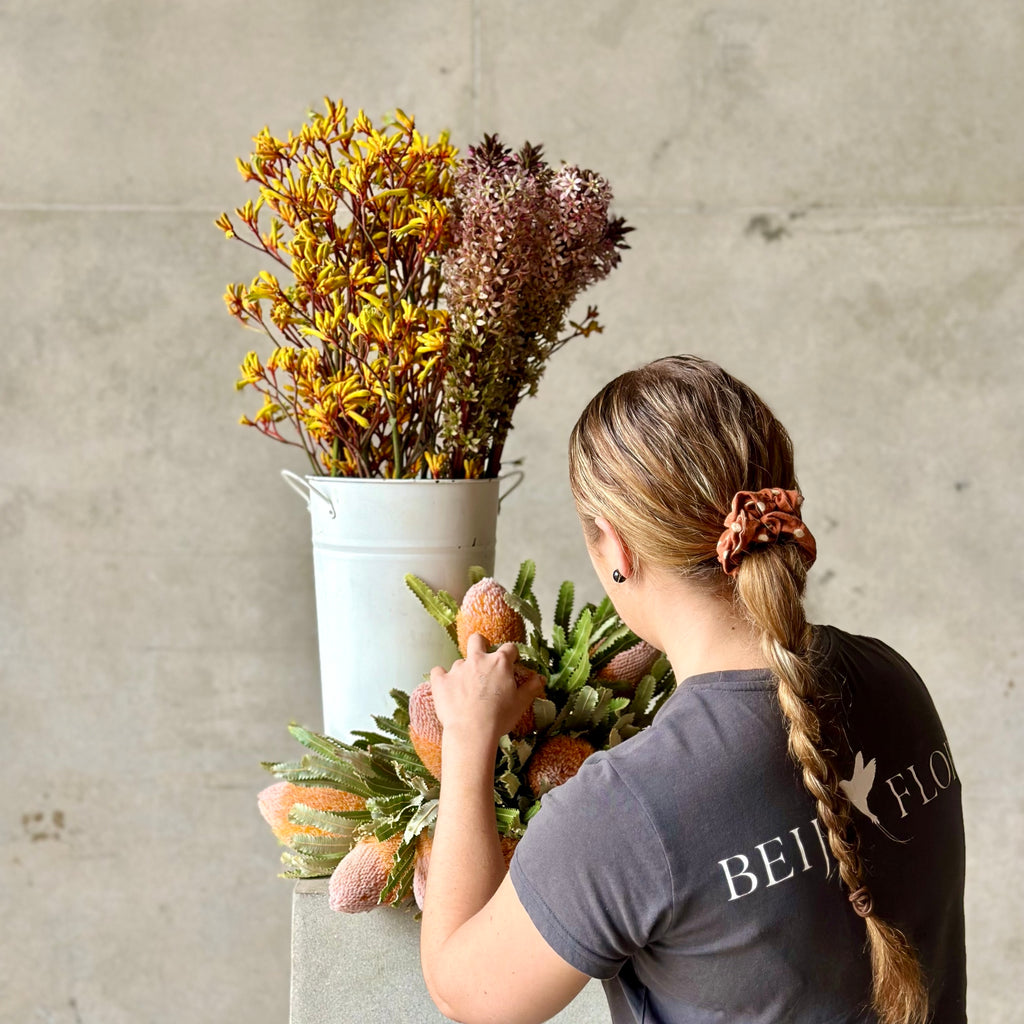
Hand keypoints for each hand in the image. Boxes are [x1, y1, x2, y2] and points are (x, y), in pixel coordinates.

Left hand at [430, 633, 544, 748]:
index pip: (509, 648)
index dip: (511, 655)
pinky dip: (441, 678)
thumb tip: (540, 678)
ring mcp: (457, 669)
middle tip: (482, 662)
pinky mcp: (441, 681)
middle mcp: (478, 659)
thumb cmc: (500, 717)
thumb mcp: (521, 703)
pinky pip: (438, 672)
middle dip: (480, 645)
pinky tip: (445, 688)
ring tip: (465, 691)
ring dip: (463, 672)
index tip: (511, 664)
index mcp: (500, 663)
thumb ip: (532, 688)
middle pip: (477, 639)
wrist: (472, 731)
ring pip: (459, 662)